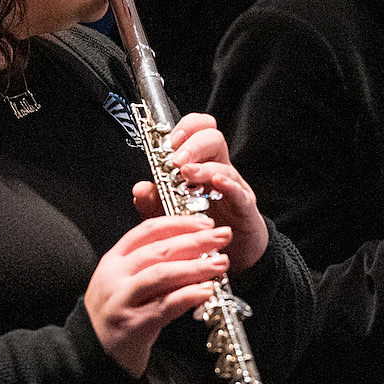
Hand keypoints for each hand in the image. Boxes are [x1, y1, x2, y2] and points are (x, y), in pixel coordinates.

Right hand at [85, 215, 230, 376]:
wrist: (88, 355)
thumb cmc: (114, 316)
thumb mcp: (124, 283)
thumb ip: (149, 266)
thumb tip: (192, 251)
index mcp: (113, 261)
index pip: (147, 231)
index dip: (178, 223)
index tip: (204, 222)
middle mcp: (115, 277)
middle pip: (159, 249)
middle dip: (195, 240)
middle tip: (221, 236)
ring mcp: (121, 301)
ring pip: (162, 274)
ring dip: (196, 267)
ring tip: (220, 263)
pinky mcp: (132, 326)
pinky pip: (164, 306)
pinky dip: (188, 296)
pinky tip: (207, 291)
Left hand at [130, 113, 268, 271]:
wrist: (227, 255)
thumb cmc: (200, 227)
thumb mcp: (169, 212)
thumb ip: (153, 201)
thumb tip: (139, 188)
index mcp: (200, 163)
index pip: (197, 130)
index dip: (185, 128)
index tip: (168, 140)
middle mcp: (218, 169)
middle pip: (213, 138)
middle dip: (192, 143)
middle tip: (176, 159)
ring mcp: (233, 187)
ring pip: (224, 164)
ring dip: (204, 166)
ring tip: (187, 173)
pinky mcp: (244, 208)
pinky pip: (239, 191)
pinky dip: (228, 185)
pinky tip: (217, 183)